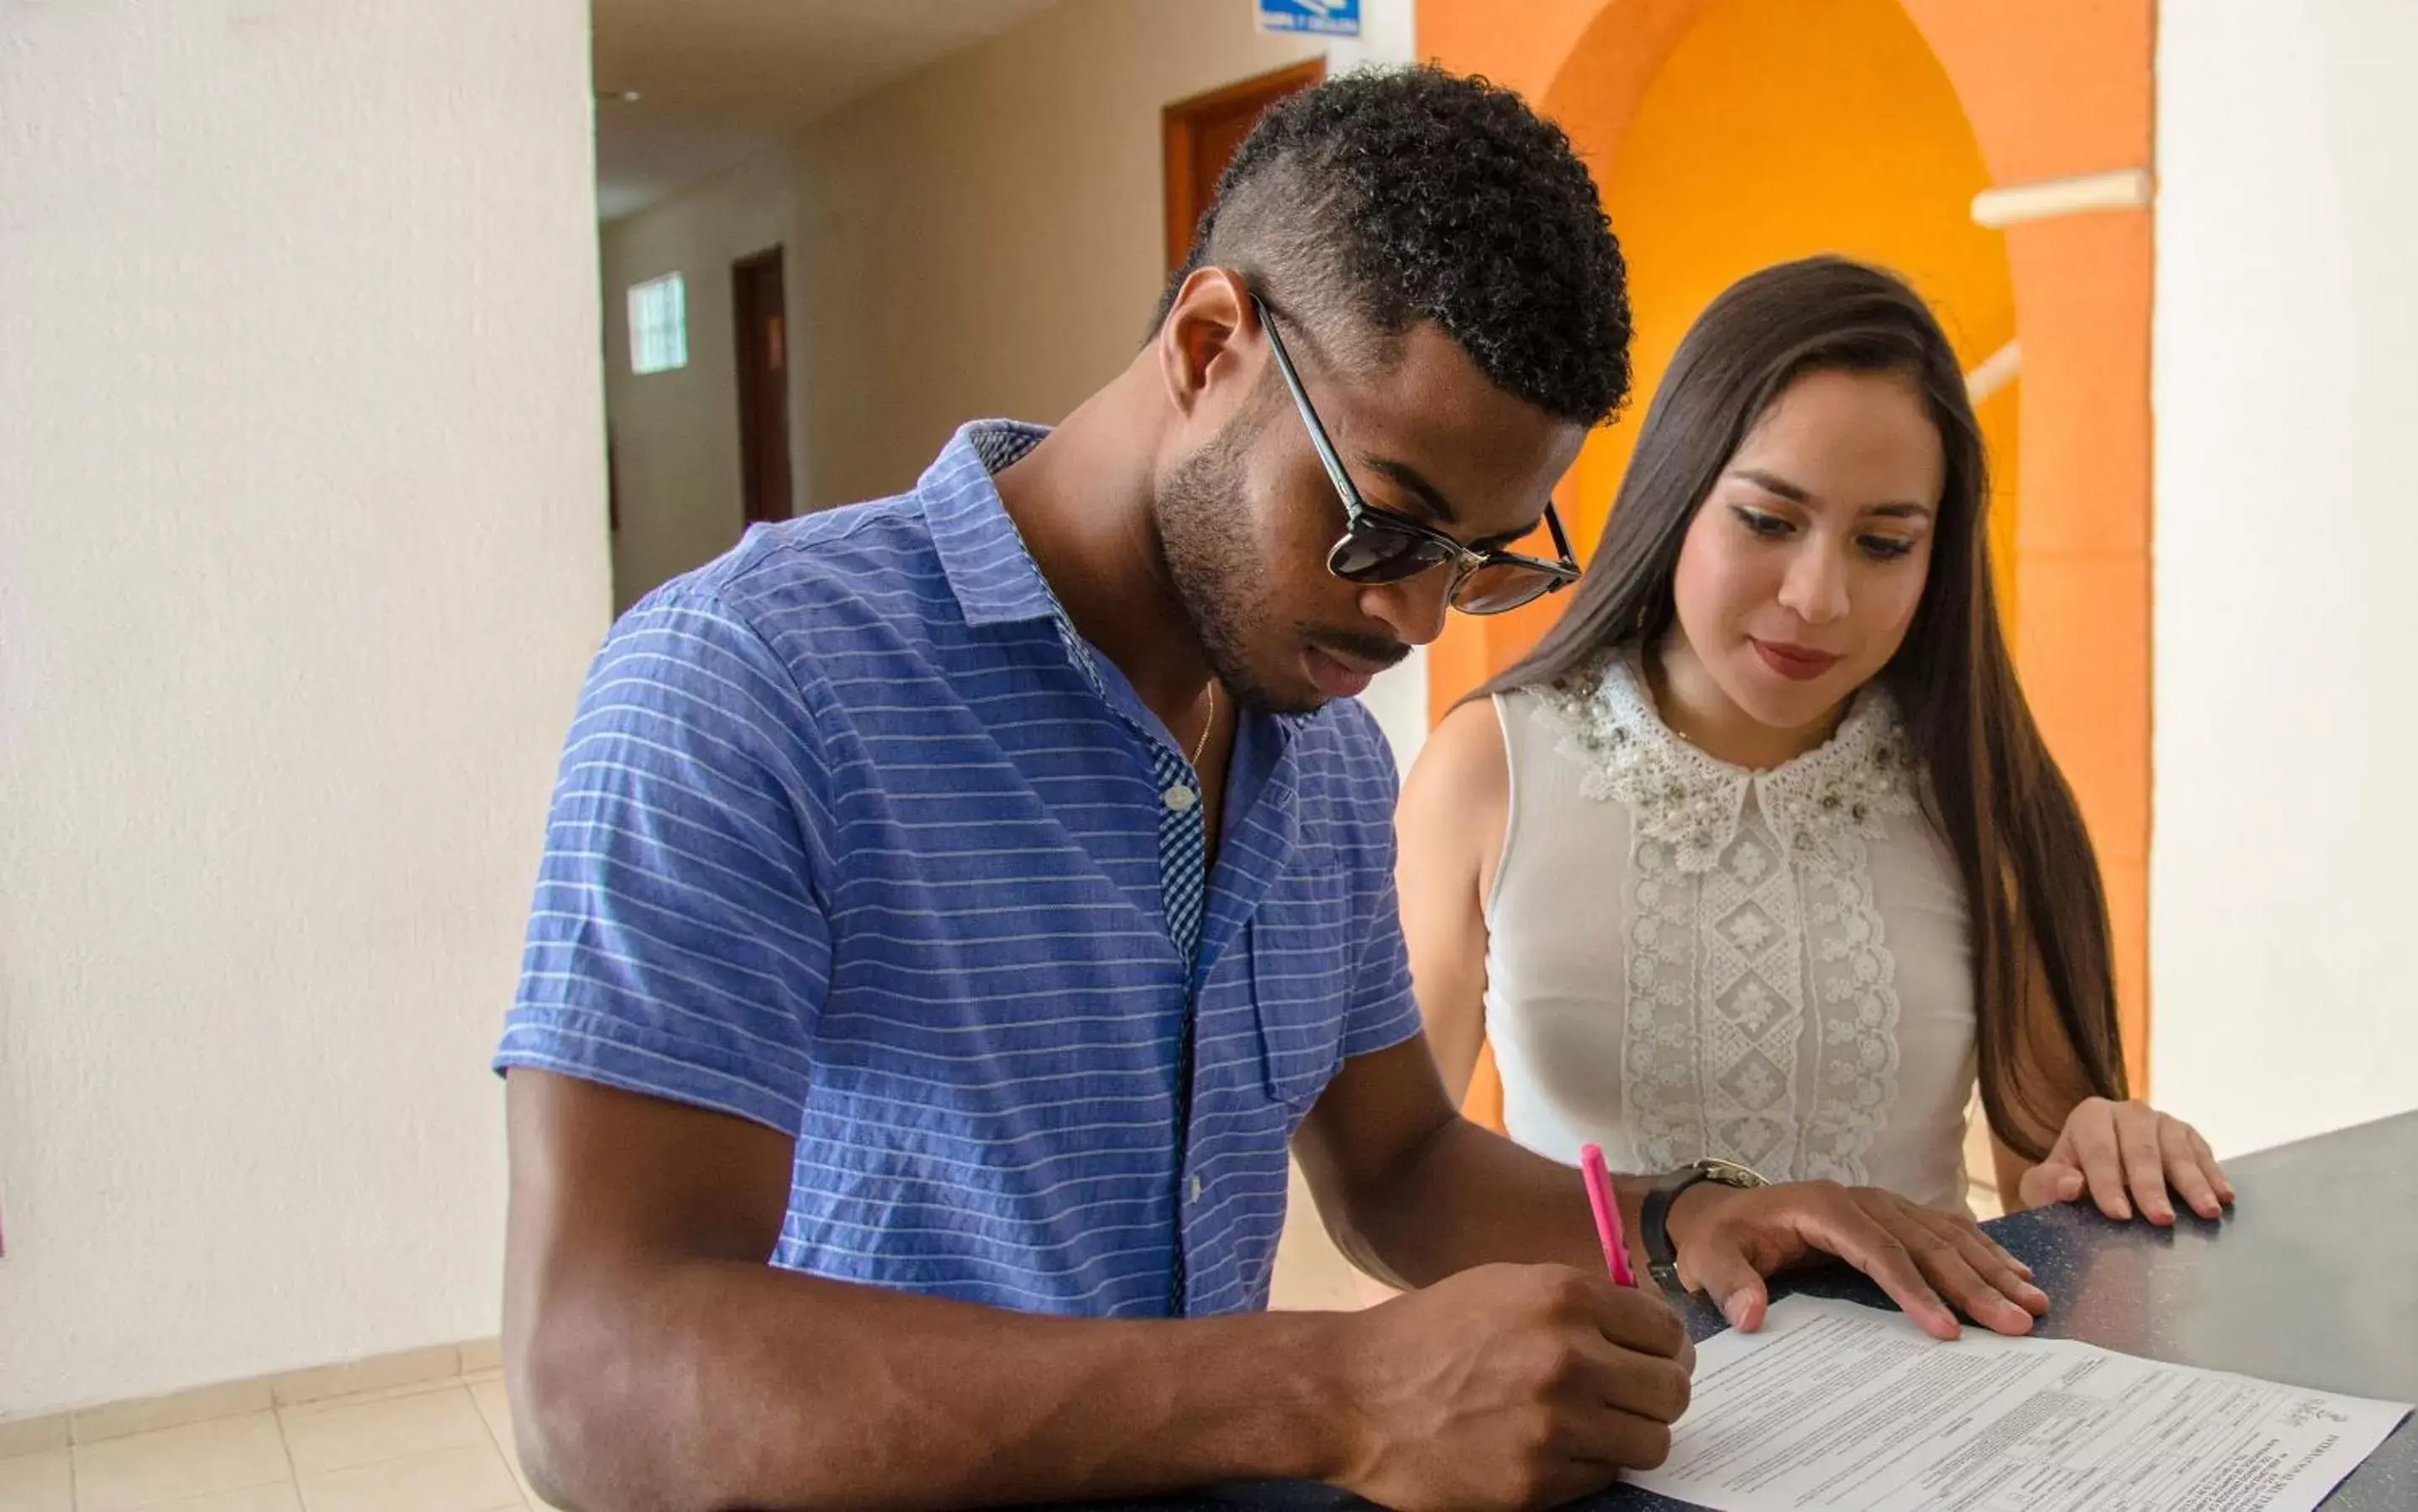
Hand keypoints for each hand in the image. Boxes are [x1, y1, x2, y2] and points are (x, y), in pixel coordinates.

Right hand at [1329, 1263, 1692, 1511]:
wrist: (1356, 1394)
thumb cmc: (1426, 1335)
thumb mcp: (1503, 1287)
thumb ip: (1575, 1303)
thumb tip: (1639, 1327)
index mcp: (1563, 1298)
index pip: (1666, 1329)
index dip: (1665, 1347)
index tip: (1652, 1358)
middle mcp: (1569, 1358)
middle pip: (1672, 1389)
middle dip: (1657, 1394)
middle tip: (1631, 1398)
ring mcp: (1556, 1425)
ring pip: (1652, 1441)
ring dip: (1631, 1435)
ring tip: (1595, 1427)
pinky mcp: (1538, 1481)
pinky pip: (1604, 1476)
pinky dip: (1589, 1466)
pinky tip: (1552, 1448)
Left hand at [1665, 1180, 2046, 1341]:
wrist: (1720, 1213)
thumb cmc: (1719, 1239)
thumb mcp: (1709, 1260)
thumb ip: (1728, 1283)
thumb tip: (1751, 1314)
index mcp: (1822, 1207)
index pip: (1877, 1250)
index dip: (1912, 1288)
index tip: (1945, 1330)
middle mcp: (1861, 1199)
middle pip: (1924, 1242)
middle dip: (1973, 1284)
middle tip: (2016, 1323)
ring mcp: (1880, 1204)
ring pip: (1945, 1234)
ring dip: (1990, 1268)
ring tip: (2032, 1301)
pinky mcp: (1890, 1215)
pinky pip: (1944, 1229)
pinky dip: (1981, 1251)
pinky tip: (2013, 1273)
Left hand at [2017, 1097, 2233, 1223]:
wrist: (2098, 1177)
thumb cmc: (2068, 1184)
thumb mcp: (2044, 1187)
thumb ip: (2047, 1186)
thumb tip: (2070, 1185)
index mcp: (2090, 1117)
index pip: (2098, 1150)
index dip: (2107, 1183)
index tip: (2118, 1214)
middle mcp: (2129, 1112)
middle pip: (2141, 1149)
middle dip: (2151, 1186)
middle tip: (2162, 1220)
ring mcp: (2163, 1121)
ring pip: (2177, 1149)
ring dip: (2193, 1182)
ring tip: (2206, 1212)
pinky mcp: (2189, 1135)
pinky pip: (2203, 1152)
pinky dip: (2214, 1175)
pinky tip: (2225, 1197)